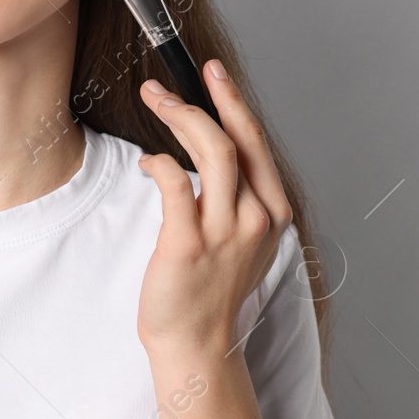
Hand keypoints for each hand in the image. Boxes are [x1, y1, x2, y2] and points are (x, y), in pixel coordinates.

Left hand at [134, 59, 292, 356]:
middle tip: (168, 81)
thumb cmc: (207, 290)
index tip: (212, 75)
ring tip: (152, 102)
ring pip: (212, 152)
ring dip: (179, 118)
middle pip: (237, 139)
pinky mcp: (189, 244)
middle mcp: (256, 218)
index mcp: (272, 213)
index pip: (256, 143)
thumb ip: (233, 199)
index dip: (233, 102)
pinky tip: (146, 161)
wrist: (196, 343)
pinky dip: (158, 162)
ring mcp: (226, 232)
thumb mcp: (237, 239)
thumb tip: (206, 151)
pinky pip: (176, 183)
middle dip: (206, 99)